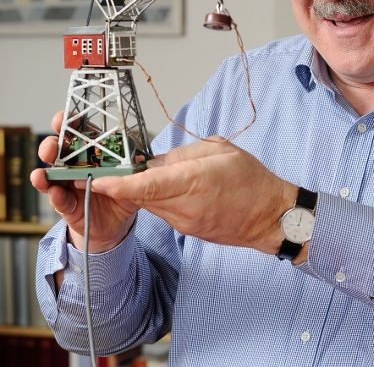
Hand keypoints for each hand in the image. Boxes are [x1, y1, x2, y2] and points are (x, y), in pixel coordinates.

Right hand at [31, 111, 137, 252]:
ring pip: (50, 174)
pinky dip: (55, 196)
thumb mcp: (133, 177)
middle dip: (51, 146)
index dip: (69, 123)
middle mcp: (75, 166)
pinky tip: (56, 192)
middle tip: (53, 147)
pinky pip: (58, 200)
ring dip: (45, 172)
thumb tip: (141, 159)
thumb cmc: (122, 193)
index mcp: (92, 152)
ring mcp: (68, 185)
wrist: (116, 224)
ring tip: (43, 174)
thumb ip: (135, 168)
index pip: (79, 132)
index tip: (64, 120)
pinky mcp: (67, 206)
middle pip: (58, 150)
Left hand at [91, 137, 297, 254]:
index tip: (98, 180)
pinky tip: (164, 187)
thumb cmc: (251, 180)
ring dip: (139, 190)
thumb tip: (157, 162)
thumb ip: (184, 153)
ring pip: (150, 204)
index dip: (120, 184)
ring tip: (136, 173)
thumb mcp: (221, 150)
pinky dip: (156, 198)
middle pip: (142, 195)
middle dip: (122, 183)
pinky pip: (163, 211)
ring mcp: (185, 222)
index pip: (148, 184)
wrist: (269, 217)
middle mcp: (185, 206)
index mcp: (195, 181)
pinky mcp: (187, 230)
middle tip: (106, 167)